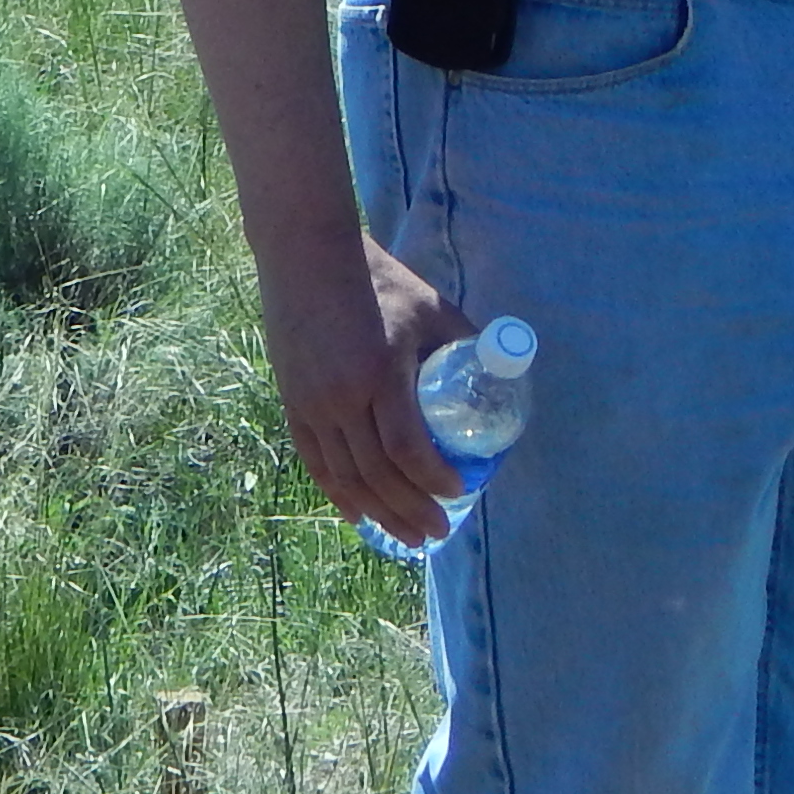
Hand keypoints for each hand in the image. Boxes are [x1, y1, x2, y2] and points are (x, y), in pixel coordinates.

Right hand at [252, 227, 469, 547]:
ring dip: (378, 512)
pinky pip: (315, 461)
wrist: (307, 256)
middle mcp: (341, 394)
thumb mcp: (431, 308)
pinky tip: (357, 515)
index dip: (432, 477)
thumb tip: (500, 378)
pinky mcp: (293, 402)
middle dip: (410, 509)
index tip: (458, 493)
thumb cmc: (380, 280)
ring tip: (406, 537)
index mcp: (380, 370)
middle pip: (376, 472)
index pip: (406, 445)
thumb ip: (463, 343)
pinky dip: (337, 493)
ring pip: (346, 475)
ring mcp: (312, 402)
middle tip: (438, 532)